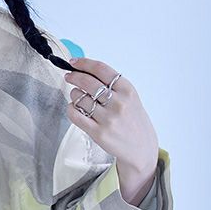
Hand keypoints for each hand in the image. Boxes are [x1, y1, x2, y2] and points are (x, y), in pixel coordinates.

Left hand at [64, 57, 158, 176]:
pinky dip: (71, 108)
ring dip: (74, 94)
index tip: (74, 62)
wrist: (141, 147)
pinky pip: (76, 115)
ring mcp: (108, 118)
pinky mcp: (98, 132)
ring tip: (77, 96)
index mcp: (127, 90)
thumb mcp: (130, 98)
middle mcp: (118, 103)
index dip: (84, 63)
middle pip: (88, 82)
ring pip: (80, 98)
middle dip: (74, 76)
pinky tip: (74, 108)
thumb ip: (112, 85)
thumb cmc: (133, 120)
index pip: (101, 69)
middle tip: (68, 76)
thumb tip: (86, 71)